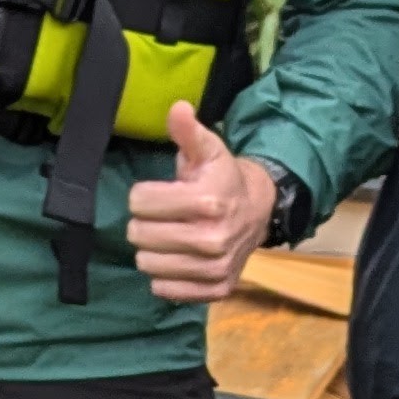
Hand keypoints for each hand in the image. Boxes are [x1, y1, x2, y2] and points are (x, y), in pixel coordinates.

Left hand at [126, 100, 278, 306]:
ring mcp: (215, 268)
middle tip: (160, 217)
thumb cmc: (222, 178)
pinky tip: (177, 258)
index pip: (139, 202)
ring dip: (151, 250)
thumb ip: (187, 131)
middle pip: (139, 235)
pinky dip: (164, 276)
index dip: (143, 195)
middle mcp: (213, 239)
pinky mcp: (215, 290)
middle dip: (144, 222)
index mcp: (208, 201)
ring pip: (147, 264)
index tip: (156, 193)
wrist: (258, 211)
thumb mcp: (207, 150)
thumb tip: (177, 108)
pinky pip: (164, 290)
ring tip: (168, 237)